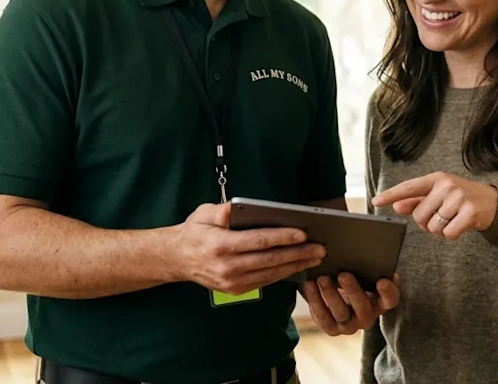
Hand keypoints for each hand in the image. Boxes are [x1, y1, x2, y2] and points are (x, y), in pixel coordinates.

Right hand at [171, 202, 326, 295]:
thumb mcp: (203, 214)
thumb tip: (237, 207)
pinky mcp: (235, 290)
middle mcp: (227, 267)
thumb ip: (221, 211)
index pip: (258, 241)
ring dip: (296, 265)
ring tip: (316, 257)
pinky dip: (284, 273)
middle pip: (270, 260)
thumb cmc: (195, 232)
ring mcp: (231, 282)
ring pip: (271, 273)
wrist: (177, 259)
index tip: (303, 233)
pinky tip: (298, 265)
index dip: (282, 237)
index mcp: (220, 245)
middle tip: (320, 248)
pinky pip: (265, 281)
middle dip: (298, 253)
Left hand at [302, 272, 400, 335]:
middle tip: (343, 274)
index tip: (382, 280)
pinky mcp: (332, 329)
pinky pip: (323, 317)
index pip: (390, 300)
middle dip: (353, 291)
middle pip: (363, 308)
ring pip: (341, 314)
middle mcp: (367, 317)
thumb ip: (366, 266)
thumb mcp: (362, 273)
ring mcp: (349, 326)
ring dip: (330, 294)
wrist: (335, 294)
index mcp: (380, 302)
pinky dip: (315, 300)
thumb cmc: (354, 278)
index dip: (388, 292)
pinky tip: (309, 285)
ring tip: (322, 278)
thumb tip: (359, 249)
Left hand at [371, 172, 497, 239]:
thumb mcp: (439, 195)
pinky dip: (452, 235)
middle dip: (427, 222)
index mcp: (437, 178)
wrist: (493, 202)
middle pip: (419, 215)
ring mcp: (459, 197)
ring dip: (440, 230)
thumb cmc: (461, 198)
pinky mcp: (470, 212)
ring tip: (452, 220)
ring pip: (433, 226)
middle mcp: (447, 185)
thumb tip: (396, 206)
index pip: (409, 187)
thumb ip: (417, 201)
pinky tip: (461, 225)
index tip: (375, 201)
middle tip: (442, 217)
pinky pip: (448, 234)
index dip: (391, 195)